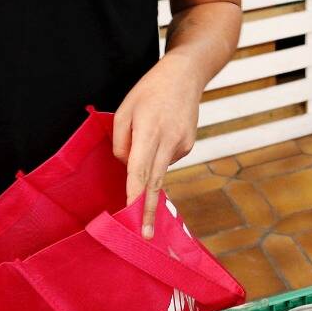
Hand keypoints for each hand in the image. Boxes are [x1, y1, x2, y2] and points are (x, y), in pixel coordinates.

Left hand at [113, 54, 204, 236]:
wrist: (186, 75)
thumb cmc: (149, 90)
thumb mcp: (125, 109)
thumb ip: (121, 141)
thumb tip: (127, 167)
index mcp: (149, 130)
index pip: (139, 169)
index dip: (135, 194)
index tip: (131, 214)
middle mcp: (168, 140)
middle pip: (155, 182)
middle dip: (148, 210)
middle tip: (145, 235)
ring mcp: (182, 144)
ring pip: (158, 167)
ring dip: (148, 165)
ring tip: (152, 130)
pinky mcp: (189, 145)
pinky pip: (166, 158)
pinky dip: (158, 153)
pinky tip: (162, 131)